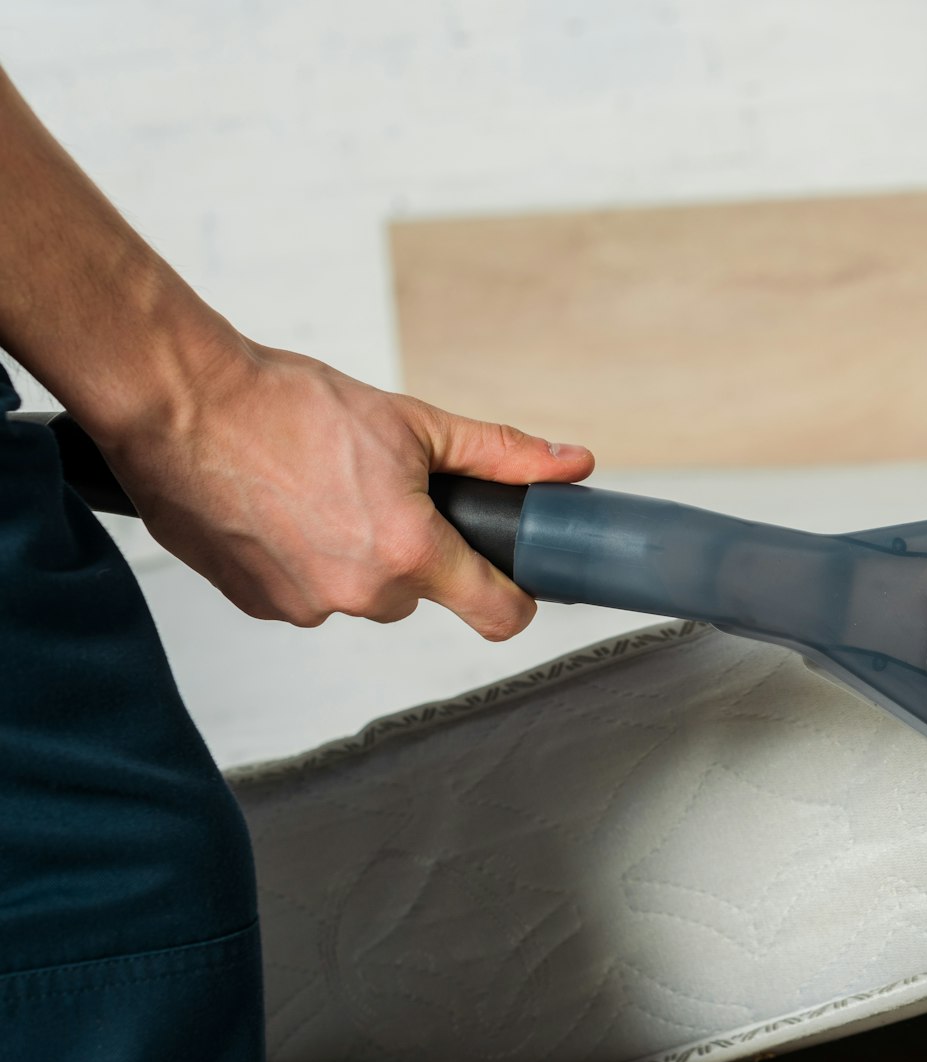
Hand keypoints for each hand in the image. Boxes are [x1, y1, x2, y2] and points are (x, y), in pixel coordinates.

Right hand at [93, 341, 592, 639]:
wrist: (180, 406)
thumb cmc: (285, 406)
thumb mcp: (412, 423)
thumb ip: (500, 454)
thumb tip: (571, 465)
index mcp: (408, 552)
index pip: (497, 614)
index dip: (513, 598)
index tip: (512, 582)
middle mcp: (360, 593)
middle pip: (421, 592)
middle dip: (414, 550)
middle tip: (381, 493)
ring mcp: (305, 606)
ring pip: (363, 593)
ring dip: (356, 555)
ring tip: (321, 493)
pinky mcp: (259, 606)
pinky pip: (309, 594)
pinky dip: (306, 561)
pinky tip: (284, 512)